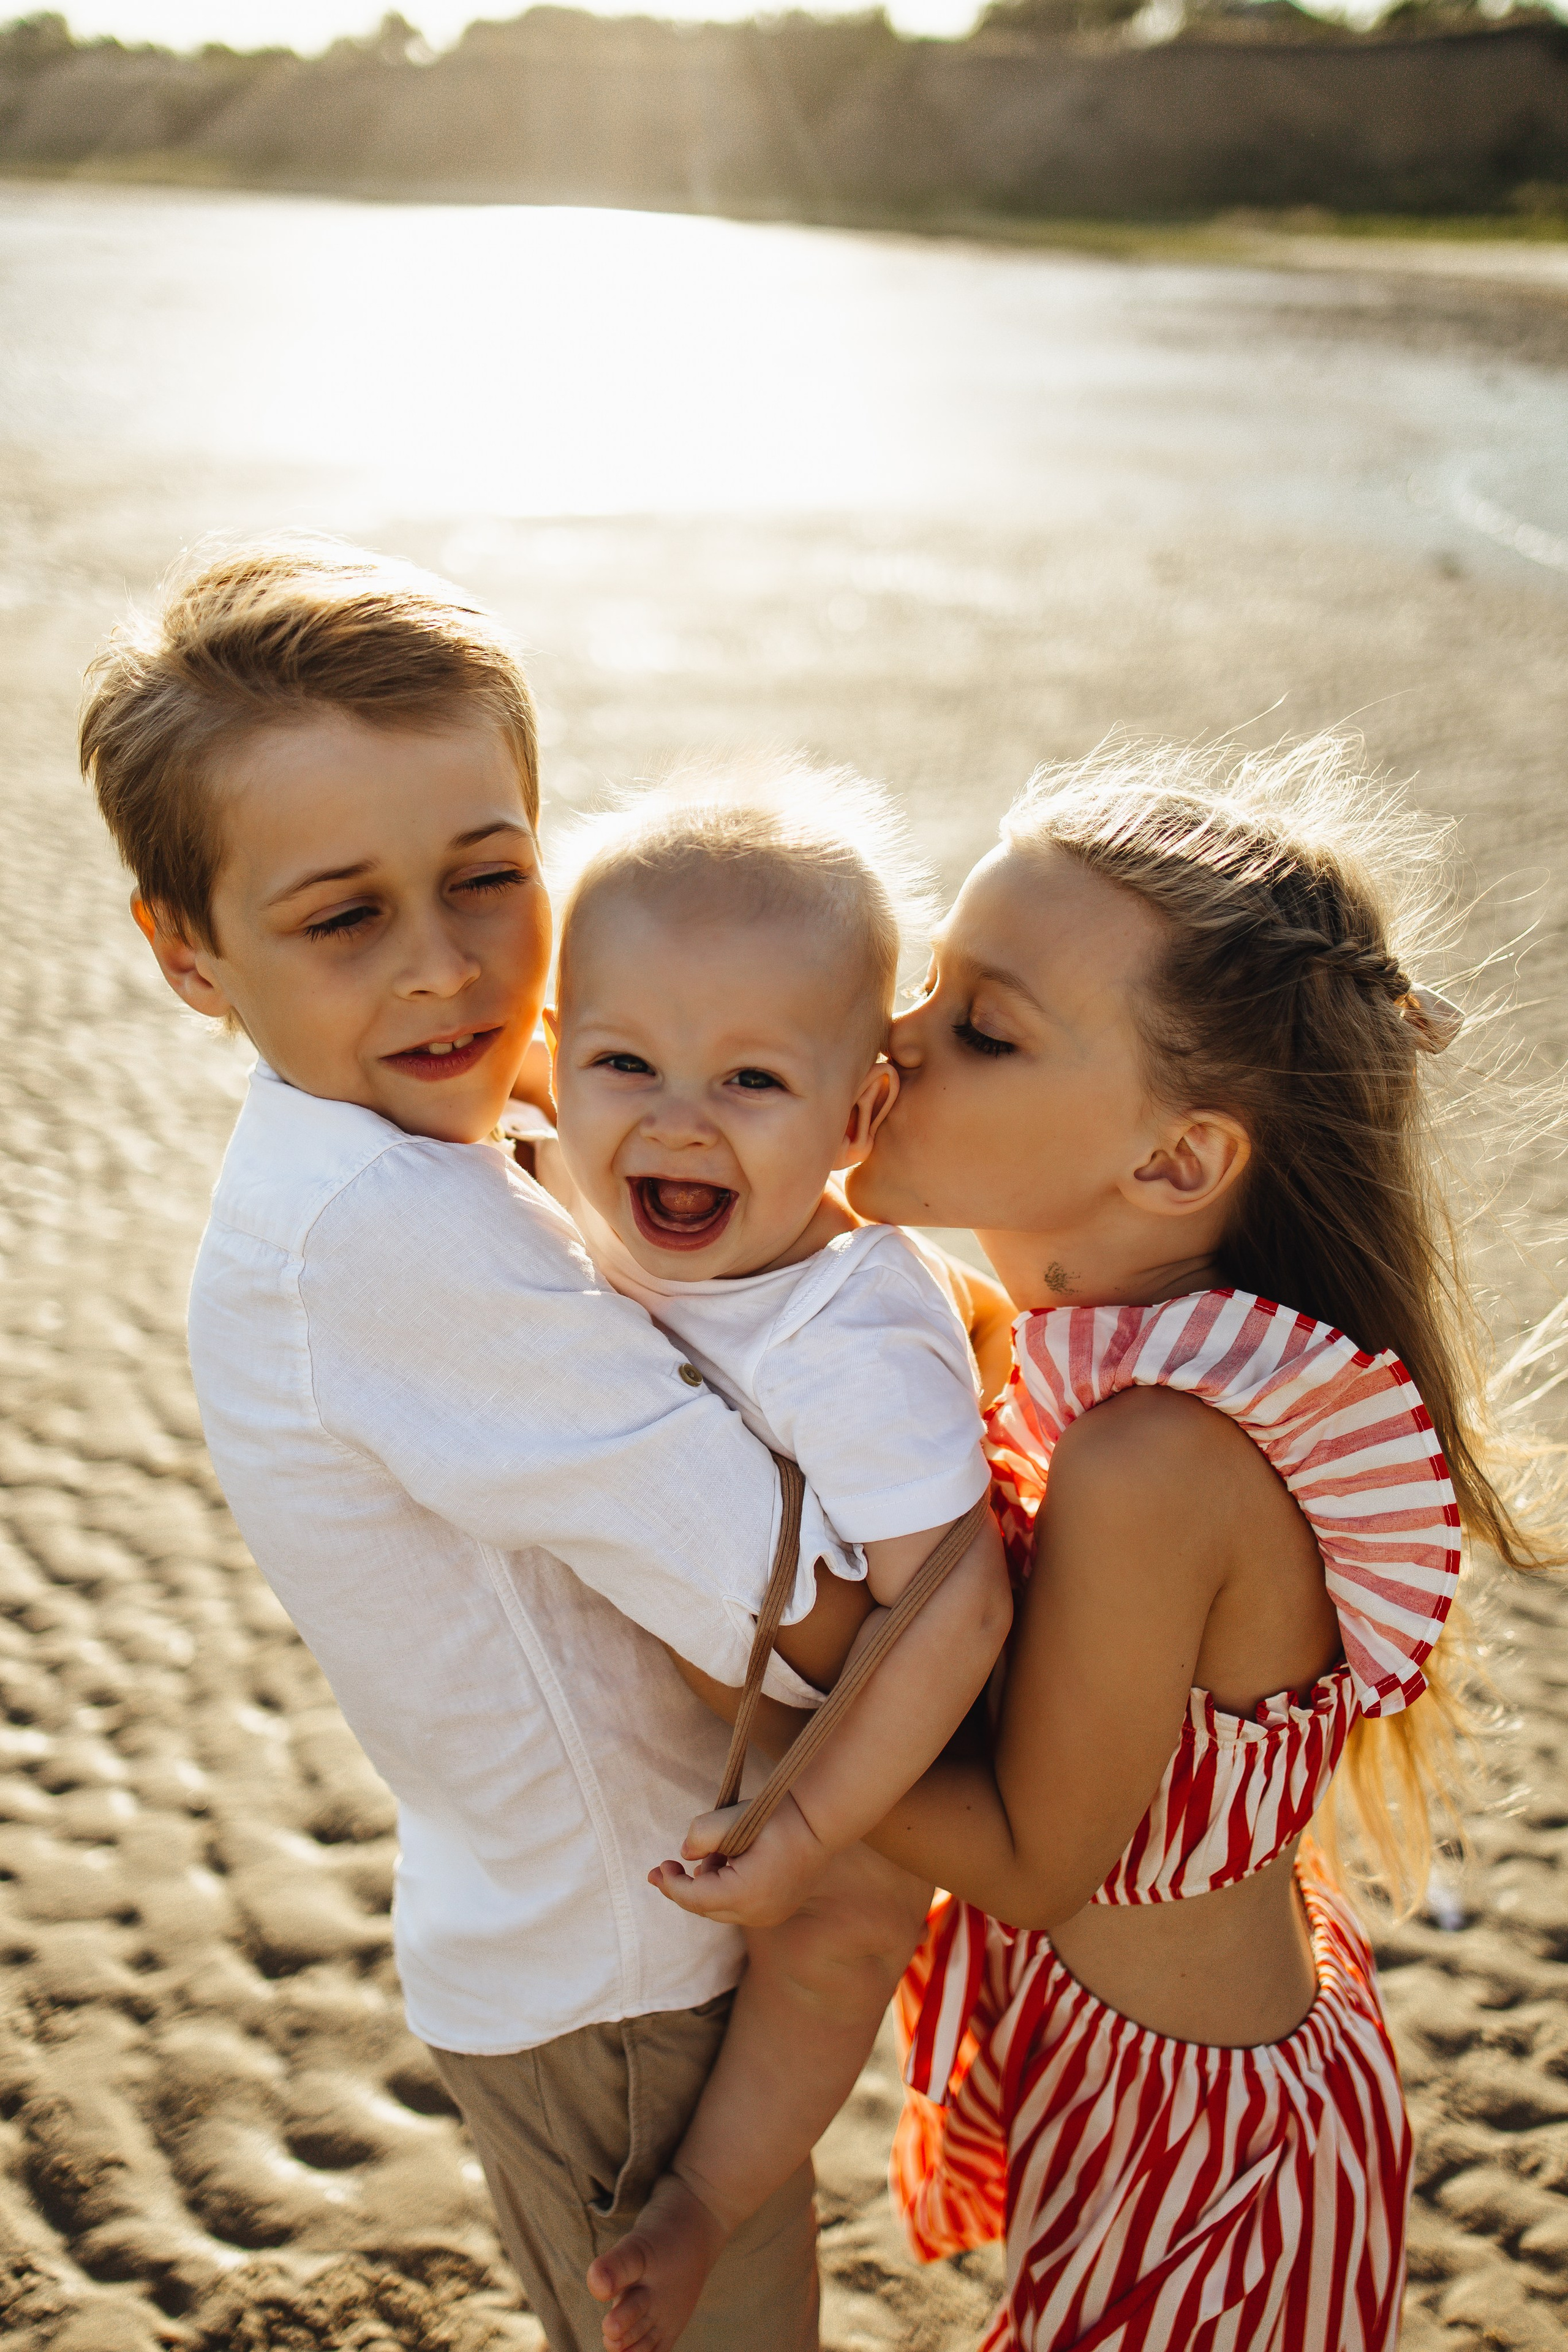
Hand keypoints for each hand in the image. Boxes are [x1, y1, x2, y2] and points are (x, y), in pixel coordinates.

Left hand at [648, 1793, 830, 1927]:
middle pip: (705, 1909)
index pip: (693, 1898)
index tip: (656, 1868)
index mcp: (744, 1894)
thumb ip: (698, 1836)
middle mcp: (757, 1914)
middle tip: (664, 1869)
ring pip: (722, 1910)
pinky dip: (726, 1891)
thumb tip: (685, 1855)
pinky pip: (741, 1908)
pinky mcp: (778, 1911)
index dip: (670, 1885)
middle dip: (683, 1889)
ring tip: (709, 1858)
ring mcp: (770, 1915)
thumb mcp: (730, 1819)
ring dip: (707, 1889)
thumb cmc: (775, 1815)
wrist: (820, 1821)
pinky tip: (726, 1866)